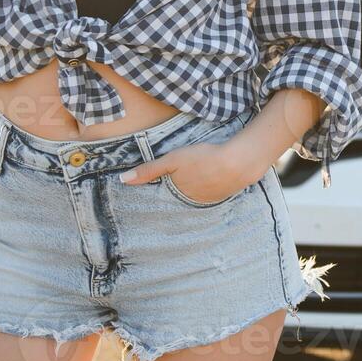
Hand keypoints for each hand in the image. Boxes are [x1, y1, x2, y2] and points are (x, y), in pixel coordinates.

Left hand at [117, 139, 264, 203]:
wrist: (239, 162)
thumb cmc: (203, 158)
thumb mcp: (173, 159)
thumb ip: (149, 170)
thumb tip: (122, 180)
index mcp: (177, 195)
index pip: (161, 200)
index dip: (157, 197)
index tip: (150, 198)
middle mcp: (191, 202)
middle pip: (178, 199)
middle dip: (174, 195)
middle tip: (171, 187)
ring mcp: (208, 200)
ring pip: (194, 197)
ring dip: (191, 191)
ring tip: (191, 182)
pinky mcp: (222, 195)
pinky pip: (209, 194)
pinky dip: (206, 188)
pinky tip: (209, 179)